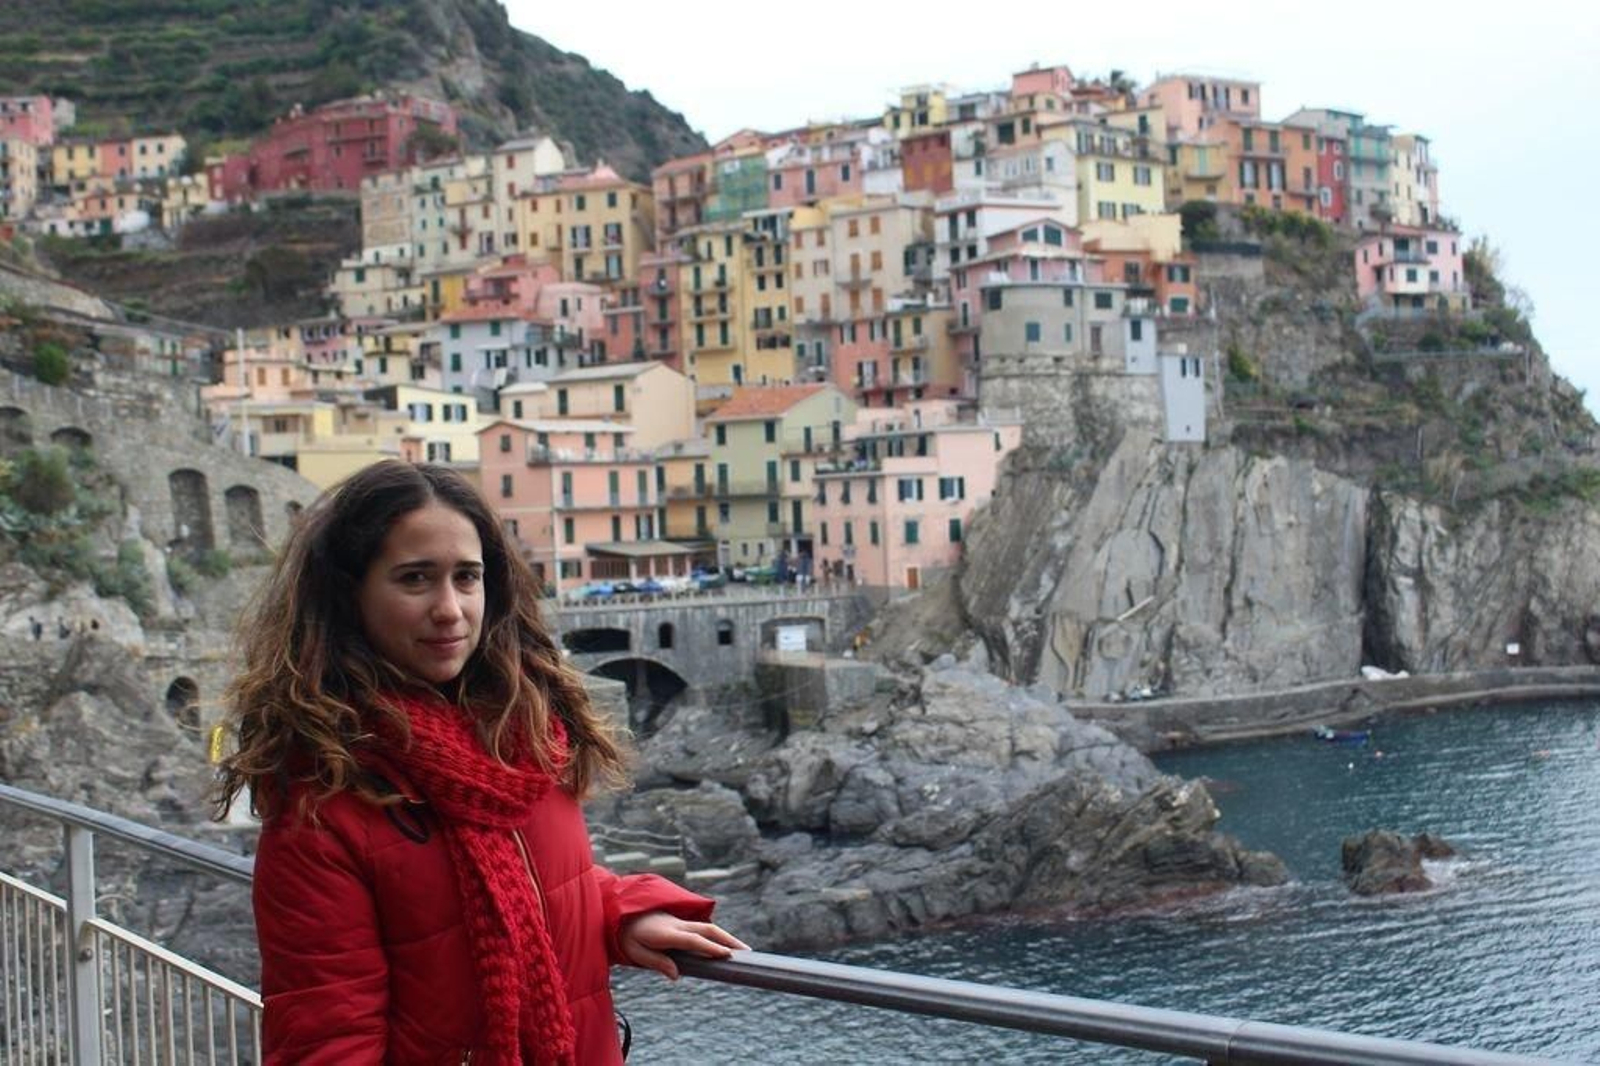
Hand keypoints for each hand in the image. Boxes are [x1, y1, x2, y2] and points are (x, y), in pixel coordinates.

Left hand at [617, 912, 749, 980]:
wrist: (622, 912)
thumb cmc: (628, 935)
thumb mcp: (636, 952)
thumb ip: (657, 962)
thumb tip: (677, 975)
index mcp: (667, 933)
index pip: (693, 940)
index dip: (710, 947)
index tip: (727, 955)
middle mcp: (677, 924)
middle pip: (708, 930)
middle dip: (728, 940)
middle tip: (747, 953)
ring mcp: (680, 921)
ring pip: (708, 927)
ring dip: (726, 937)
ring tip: (743, 950)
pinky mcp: (681, 921)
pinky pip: (703, 928)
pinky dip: (717, 935)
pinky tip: (726, 945)